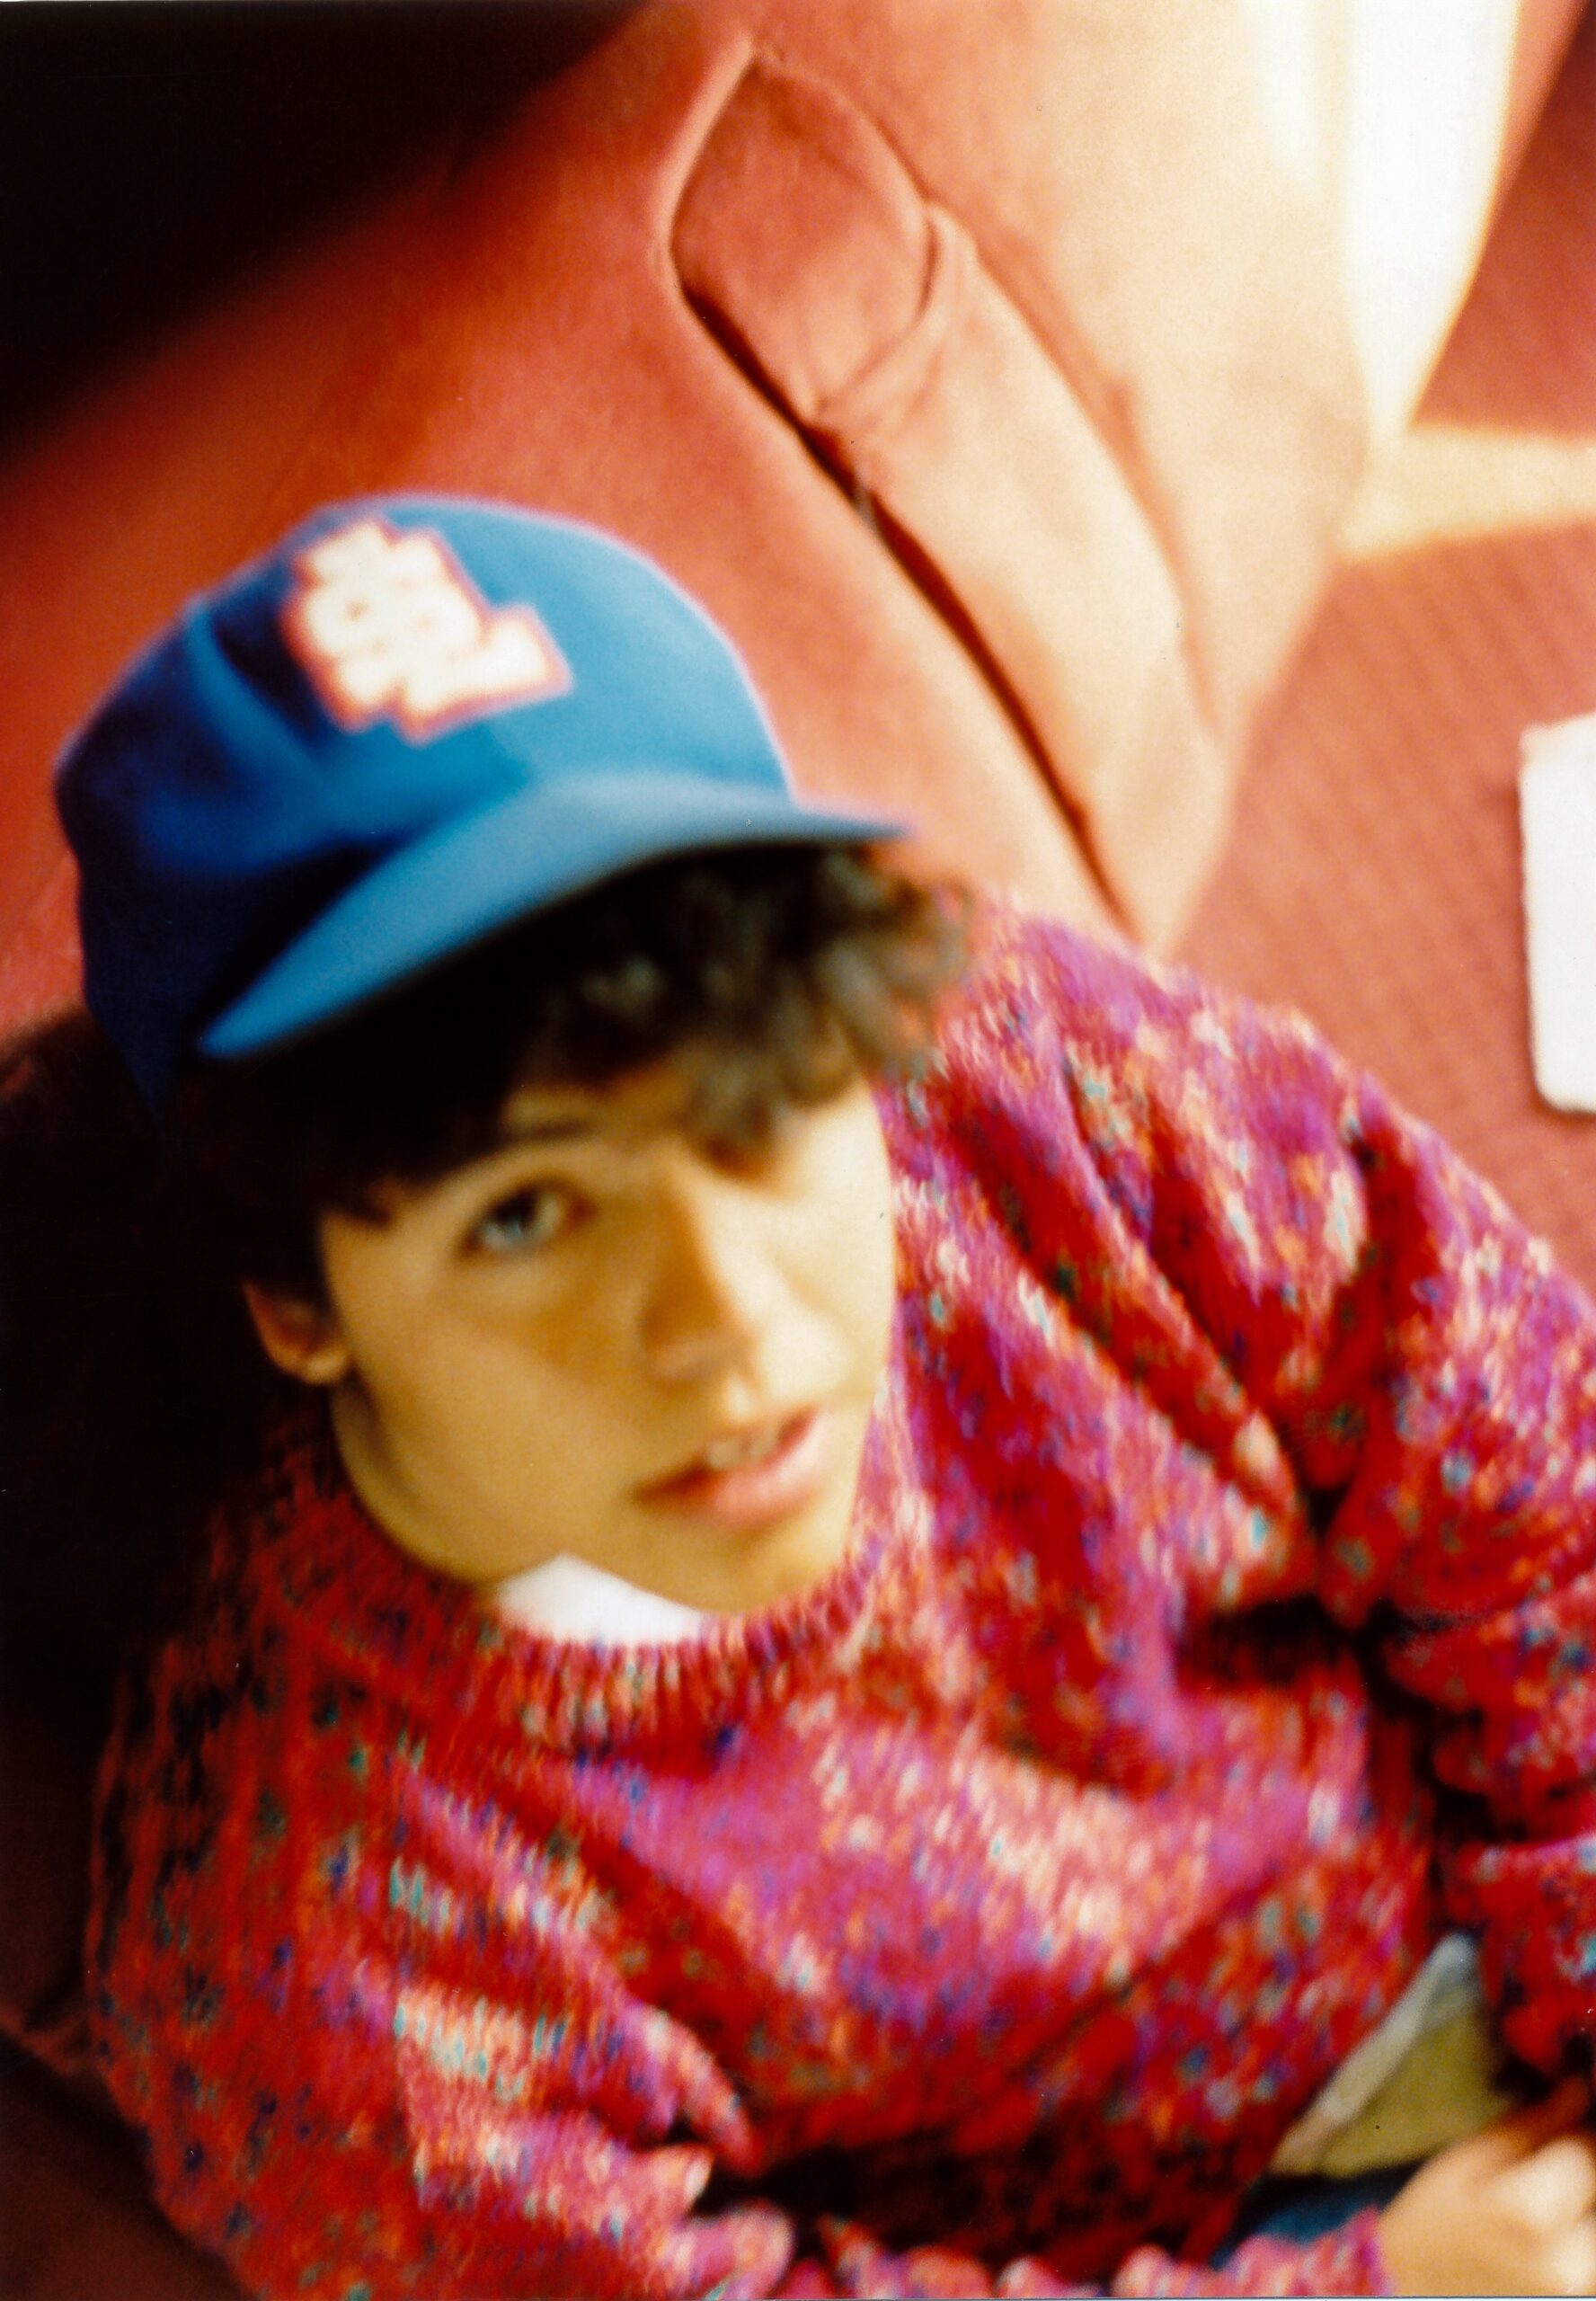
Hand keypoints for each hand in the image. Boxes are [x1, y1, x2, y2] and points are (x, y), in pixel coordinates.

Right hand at [1378, 2076, 1595, 2294]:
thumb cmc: (1432, 2220)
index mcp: (1530, 2211)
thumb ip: (1532, 2126)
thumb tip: (1579, 2091)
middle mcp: (1565, 2261)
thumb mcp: (1468, 2158)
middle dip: (1582, 2175)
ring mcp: (1574, 2291)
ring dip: (1581, 2209)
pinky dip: (1578, 2238)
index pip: (1589, 2151)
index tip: (1564, 2128)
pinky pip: (1590, 2260)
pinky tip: (1552, 2232)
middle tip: (1551, 2171)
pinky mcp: (1575, 2300)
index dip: (1578, 2134)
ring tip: (1548, 2201)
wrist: (1411, 2287)